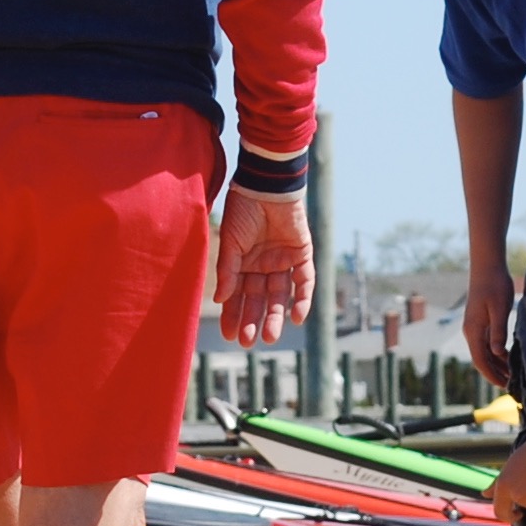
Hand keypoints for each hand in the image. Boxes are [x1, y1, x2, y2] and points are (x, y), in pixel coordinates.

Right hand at [216, 187, 311, 346]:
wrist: (267, 184)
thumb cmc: (243, 209)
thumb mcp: (230, 242)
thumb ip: (227, 270)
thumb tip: (221, 300)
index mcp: (242, 263)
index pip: (237, 295)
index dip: (233, 315)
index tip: (229, 335)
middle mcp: (262, 266)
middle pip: (258, 299)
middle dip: (252, 320)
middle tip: (248, 341)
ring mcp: (282, 261)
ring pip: (280, 295)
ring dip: (275, 316)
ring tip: (269, 337)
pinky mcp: (302, 254)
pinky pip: (304, 281)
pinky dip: (302, 299)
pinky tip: (297, 318)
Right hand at [460, 261, 515, 393]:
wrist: (487, 266)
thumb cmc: (495, 285)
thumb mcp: (499, 309)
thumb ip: (498, 331)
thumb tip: (498, 354)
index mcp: (473, 330)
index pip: (480, 360)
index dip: (492, 375)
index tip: (504, 386)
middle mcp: (471, 331)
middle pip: (481, 360)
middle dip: (494, 374)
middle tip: (511, 386)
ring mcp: (474, 327)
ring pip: (484, 352)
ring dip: (496, 365)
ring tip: (511, 376)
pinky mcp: (480, 322)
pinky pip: (486, 343)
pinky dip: (496, 354)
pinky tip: (507, 357)